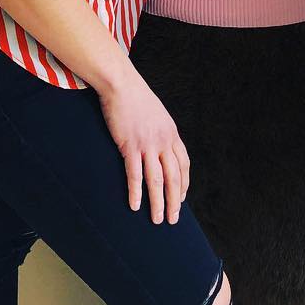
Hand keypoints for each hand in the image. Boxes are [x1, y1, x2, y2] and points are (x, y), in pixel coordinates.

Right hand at [94, 65, 189, 223]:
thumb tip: (161, 145)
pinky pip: (134, 174)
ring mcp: (147, 144)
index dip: (184, 184)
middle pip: (174, 177)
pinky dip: (136, 192)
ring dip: (158, 202)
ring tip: (157, 220)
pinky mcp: (130, 146)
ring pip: (156, 180)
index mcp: (171, 134)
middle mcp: (163, 141)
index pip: (183, 164)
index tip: (182, 198)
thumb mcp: (157, 114)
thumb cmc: (136, 98)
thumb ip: (161, 131)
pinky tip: (135, 205)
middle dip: (175, 201)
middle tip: (173, 219)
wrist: (121, 84)